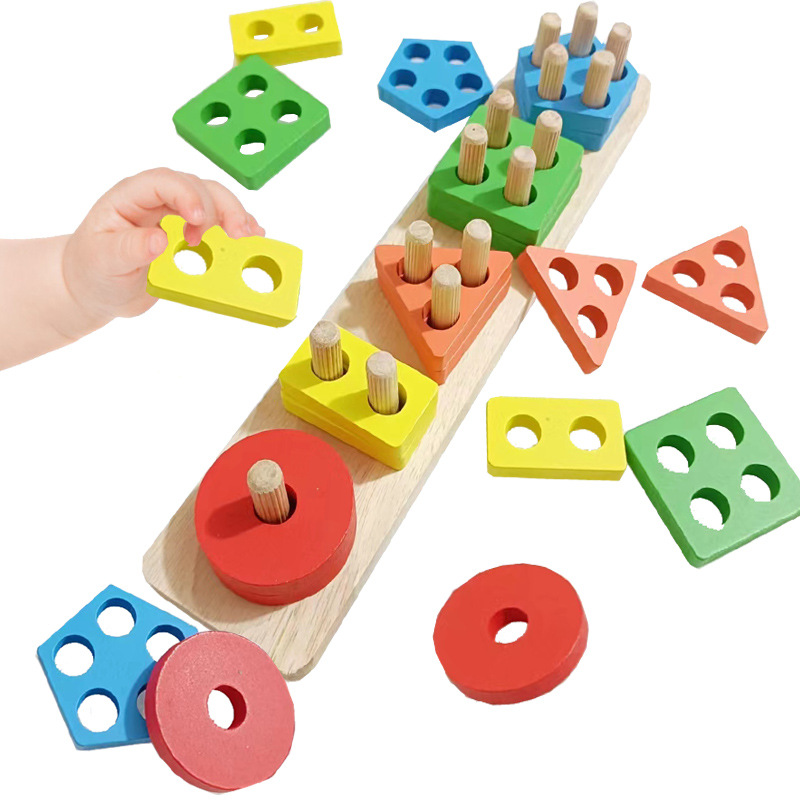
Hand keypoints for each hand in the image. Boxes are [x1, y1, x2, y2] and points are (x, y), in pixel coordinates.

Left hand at [62, 168, 264, 324]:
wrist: (94, 288)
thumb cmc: (93, 271)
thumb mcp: (104, 262)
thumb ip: (130, 248)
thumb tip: (159, 239)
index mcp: (131, 198)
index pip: (164, 182)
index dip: (187, 195)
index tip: (200, 221)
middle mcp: (157, 200)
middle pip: (197, 187)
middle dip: (222, 207)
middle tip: (237, 235)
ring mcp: (175, 215)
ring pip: (213, 199)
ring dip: (234, 215)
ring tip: (247, 238)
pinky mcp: (189, 233)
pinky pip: (218, 222)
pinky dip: (236, 227)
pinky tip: (252, 236)